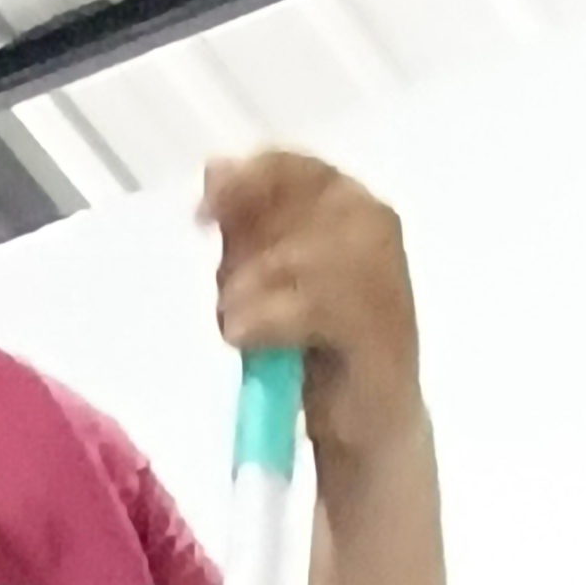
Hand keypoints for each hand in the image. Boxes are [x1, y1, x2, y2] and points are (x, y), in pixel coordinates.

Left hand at [203, 147, 422, 480]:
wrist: (364, 419)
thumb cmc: (313, 343)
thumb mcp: (265, 273)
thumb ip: (244, 222)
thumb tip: (215, 165)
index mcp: (347, 201)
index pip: (290, 167)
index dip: (241, 185)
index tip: (203, 216)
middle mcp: (372, 224)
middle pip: (281, 216)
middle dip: (243, 263)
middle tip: (236, 303)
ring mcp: (382, 273)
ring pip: (285, 262)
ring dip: (248, 301)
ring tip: (246, 333)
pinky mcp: (380, 325)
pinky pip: (306, 306)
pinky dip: (267, 325)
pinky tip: (252, 342)